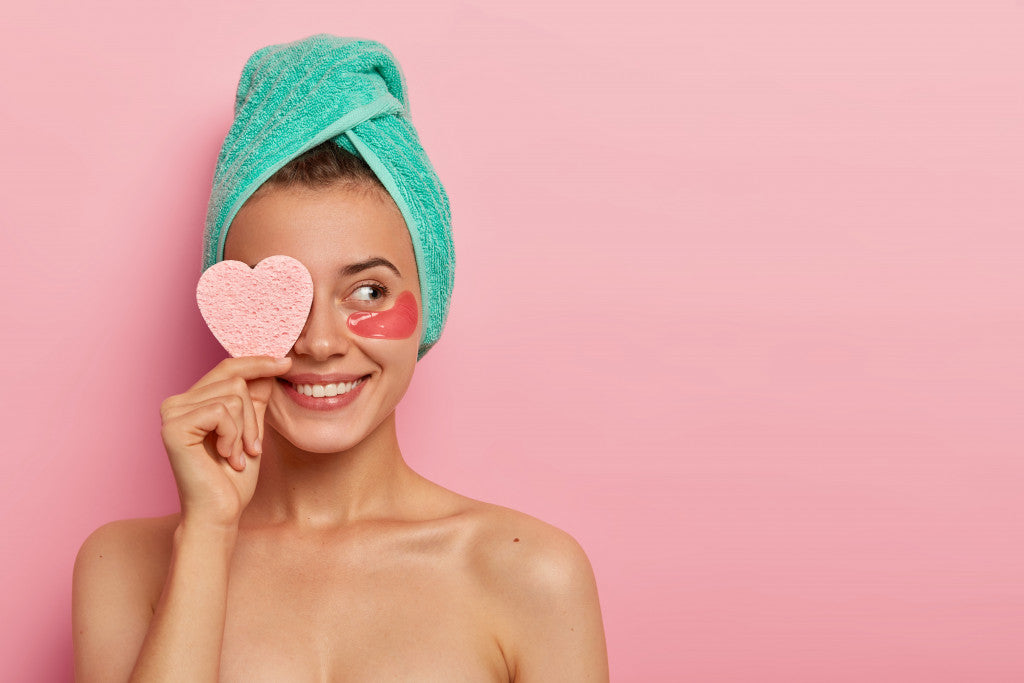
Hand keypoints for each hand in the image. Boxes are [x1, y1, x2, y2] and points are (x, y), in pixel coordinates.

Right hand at [159, 356, 291, 527]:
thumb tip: (270, 366)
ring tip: (235, 456)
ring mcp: (172, 413)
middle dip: (253, 417)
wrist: (220, 512)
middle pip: (235, 380)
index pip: (228, 368)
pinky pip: (223, 412)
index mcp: (191, 401)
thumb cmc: (233, 478)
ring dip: (244, 431)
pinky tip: (225, 457)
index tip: (286, 363)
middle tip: (251, 449)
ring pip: (233, 396)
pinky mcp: (174, 427)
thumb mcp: (251, 430)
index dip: (258, 363)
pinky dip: (233, 436)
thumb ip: (255, 399)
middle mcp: (176, 402)